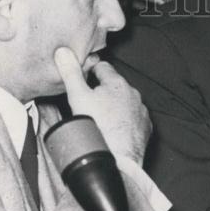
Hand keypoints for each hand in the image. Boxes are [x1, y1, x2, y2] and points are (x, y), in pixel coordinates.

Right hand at [54, 47, 151, 163]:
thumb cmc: (97, 127)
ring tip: (100, 118)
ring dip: (115, 106)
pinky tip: (113, 129)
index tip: (82, 79)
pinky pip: (133, 120)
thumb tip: (63, 52)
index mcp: (118, 83)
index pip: (102, 67)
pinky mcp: (145, 128)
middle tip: (87, 101)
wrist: (118, 158)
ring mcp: (141, 112)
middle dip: (102, 90)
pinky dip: (124, 121)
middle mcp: (134, 95)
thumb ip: (70, 72)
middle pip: (115, 86)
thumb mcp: (77, 96)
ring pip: (125, 103)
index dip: (89, 71)